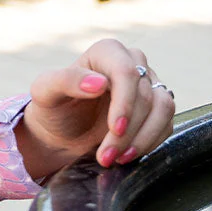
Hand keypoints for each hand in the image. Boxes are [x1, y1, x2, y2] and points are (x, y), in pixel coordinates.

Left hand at [16, 37, 174, 180]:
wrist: (63, 131)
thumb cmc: (53, 107)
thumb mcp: (45, 92)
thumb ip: (65, 80)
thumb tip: (99, 82)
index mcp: (105, 52)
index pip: (127, 71)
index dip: (125, 103)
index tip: (115, 129)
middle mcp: (132, 62)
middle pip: (144, 95)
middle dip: (126, 132)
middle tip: (106, 156)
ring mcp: (148, 84)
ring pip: (163, 108)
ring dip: (143, 139)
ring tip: (118, 159)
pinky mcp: (157, 106)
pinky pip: (167, 123)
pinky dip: (151, 143)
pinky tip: (128, 154)